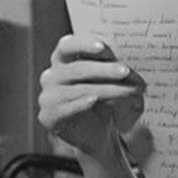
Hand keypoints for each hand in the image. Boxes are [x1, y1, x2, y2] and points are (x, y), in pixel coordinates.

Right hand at [37, 34, 144, 157]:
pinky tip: (94, 100)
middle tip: (125, 71)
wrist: (94, 134)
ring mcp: (49, 96)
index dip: (83, 44)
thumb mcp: (108, 81)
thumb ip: (112, 68)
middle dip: (103, 69)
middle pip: (76, 68)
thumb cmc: (102, 100)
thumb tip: (127, 62)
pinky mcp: (49, 116)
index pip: (67, 45)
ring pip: (78, 89)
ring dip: (106, 89)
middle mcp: (52, 75)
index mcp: (62, 59)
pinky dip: (81, 103)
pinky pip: (66, 108)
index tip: (103, 47)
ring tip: (129, 91)